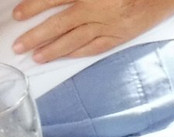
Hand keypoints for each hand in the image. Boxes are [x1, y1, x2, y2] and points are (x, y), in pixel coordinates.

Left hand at [12, 0, 173, 62]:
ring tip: (36, 57)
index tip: (17, 15)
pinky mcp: (119, 36)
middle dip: (36, 36)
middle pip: (59, 24)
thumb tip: (55, 0)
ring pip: (75, 40)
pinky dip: (79, 52)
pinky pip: (96, 47)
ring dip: (53, 49)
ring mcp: (107, 26)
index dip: (32, 7)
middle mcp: (95, 10)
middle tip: (19, 46)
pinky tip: (65, 56)